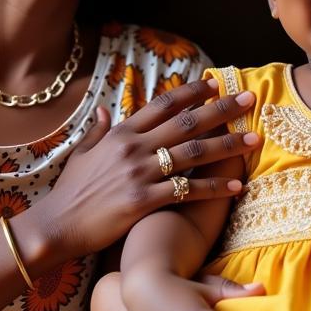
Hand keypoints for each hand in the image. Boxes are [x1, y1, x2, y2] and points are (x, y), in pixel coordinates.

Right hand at [31, 79, 259, 260]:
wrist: (56, 226)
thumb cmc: (70, 192)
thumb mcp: (82, 154)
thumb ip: (98, 131)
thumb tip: (105, 110)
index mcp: (121, 132)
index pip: (164, 104)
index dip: (192, 92)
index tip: (216, 84)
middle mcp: (134, 147)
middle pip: (186, 123)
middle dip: (222, 110)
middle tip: (249, 100)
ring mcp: (139, 173)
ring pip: (193, 153)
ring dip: (227, 146)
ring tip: (254, 139)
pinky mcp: (143, 201)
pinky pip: (187, 190)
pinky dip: (214, 187)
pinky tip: (236, 186)